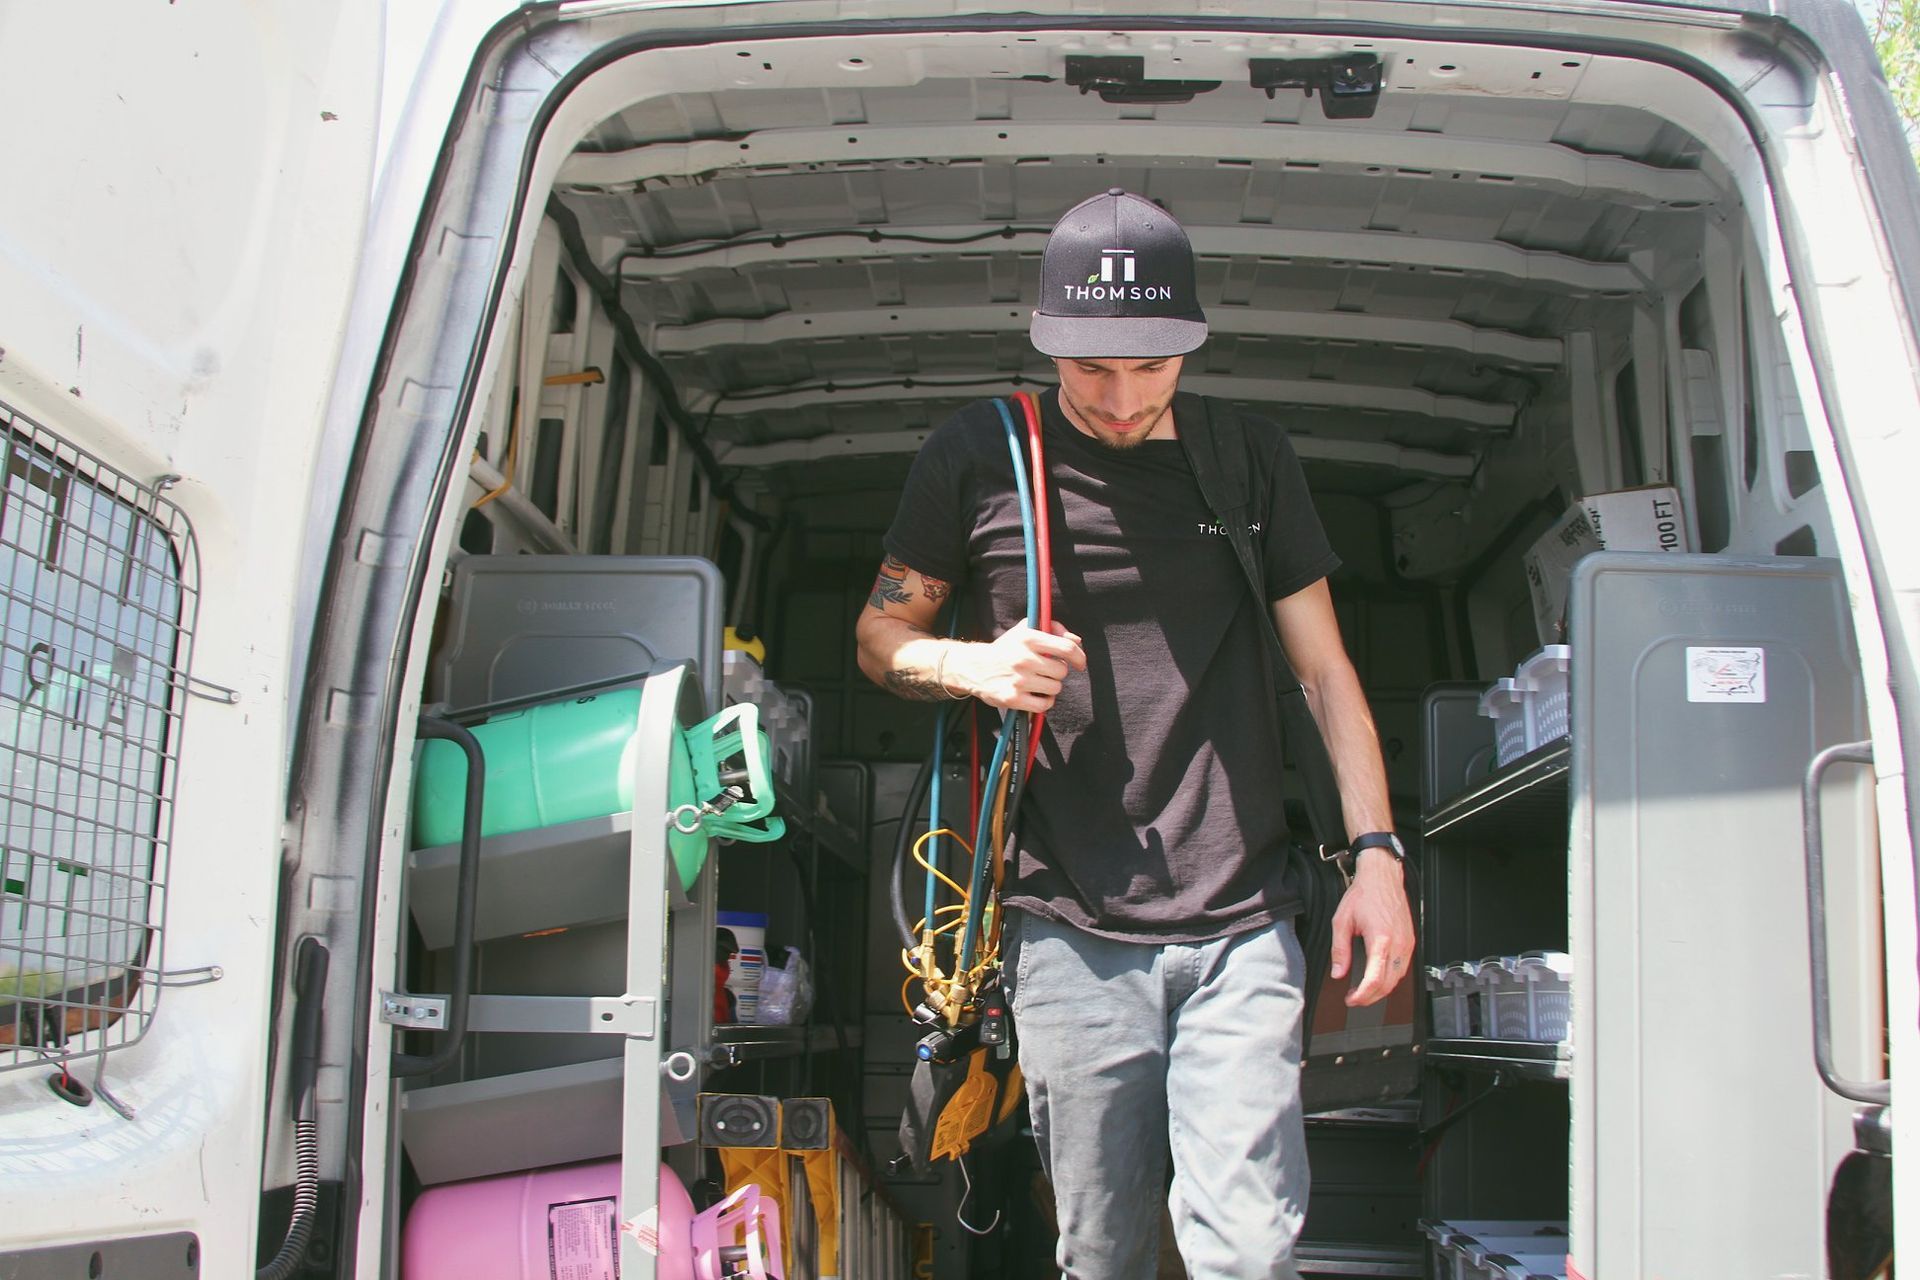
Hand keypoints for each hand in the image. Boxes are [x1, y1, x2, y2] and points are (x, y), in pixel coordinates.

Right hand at [949, 620, 1085, 712]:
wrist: (973, 667)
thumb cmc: (1004, 649)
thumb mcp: (1024, 631)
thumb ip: (1053, 629)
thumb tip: (1077, 640)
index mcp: (1028, 638)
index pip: (1067, 647)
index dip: (1079, 657)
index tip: (1079, 663)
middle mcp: (1024, 658)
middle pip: (1062, 671)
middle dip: (1057, 672)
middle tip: (1045, 671)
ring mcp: (1018, 680)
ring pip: (1055, 688)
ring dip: (1050, 687)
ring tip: (1037, 682)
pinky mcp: (1013, 698)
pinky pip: (1044, 704)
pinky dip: (1044, 702)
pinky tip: (1036, 695)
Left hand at [1330, 850, 1415, 1006]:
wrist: (1382, 877)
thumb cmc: (1364, 894)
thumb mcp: (1342, 920)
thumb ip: (1339, 949)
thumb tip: (1338, 973)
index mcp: (1381, 939)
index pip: (1375, 979)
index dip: (1363, 995)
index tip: (1351, 999)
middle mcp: (1398, 944)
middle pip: (1388, 984)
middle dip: (1371, 997)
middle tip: (1354, 998)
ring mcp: (1407, 943)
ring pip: (1398, 979)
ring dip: (1382, 989)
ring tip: (1364, 990)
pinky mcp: (1410, 942)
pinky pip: (1403, 968)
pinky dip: (1391, 978)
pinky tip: (1378, 977)